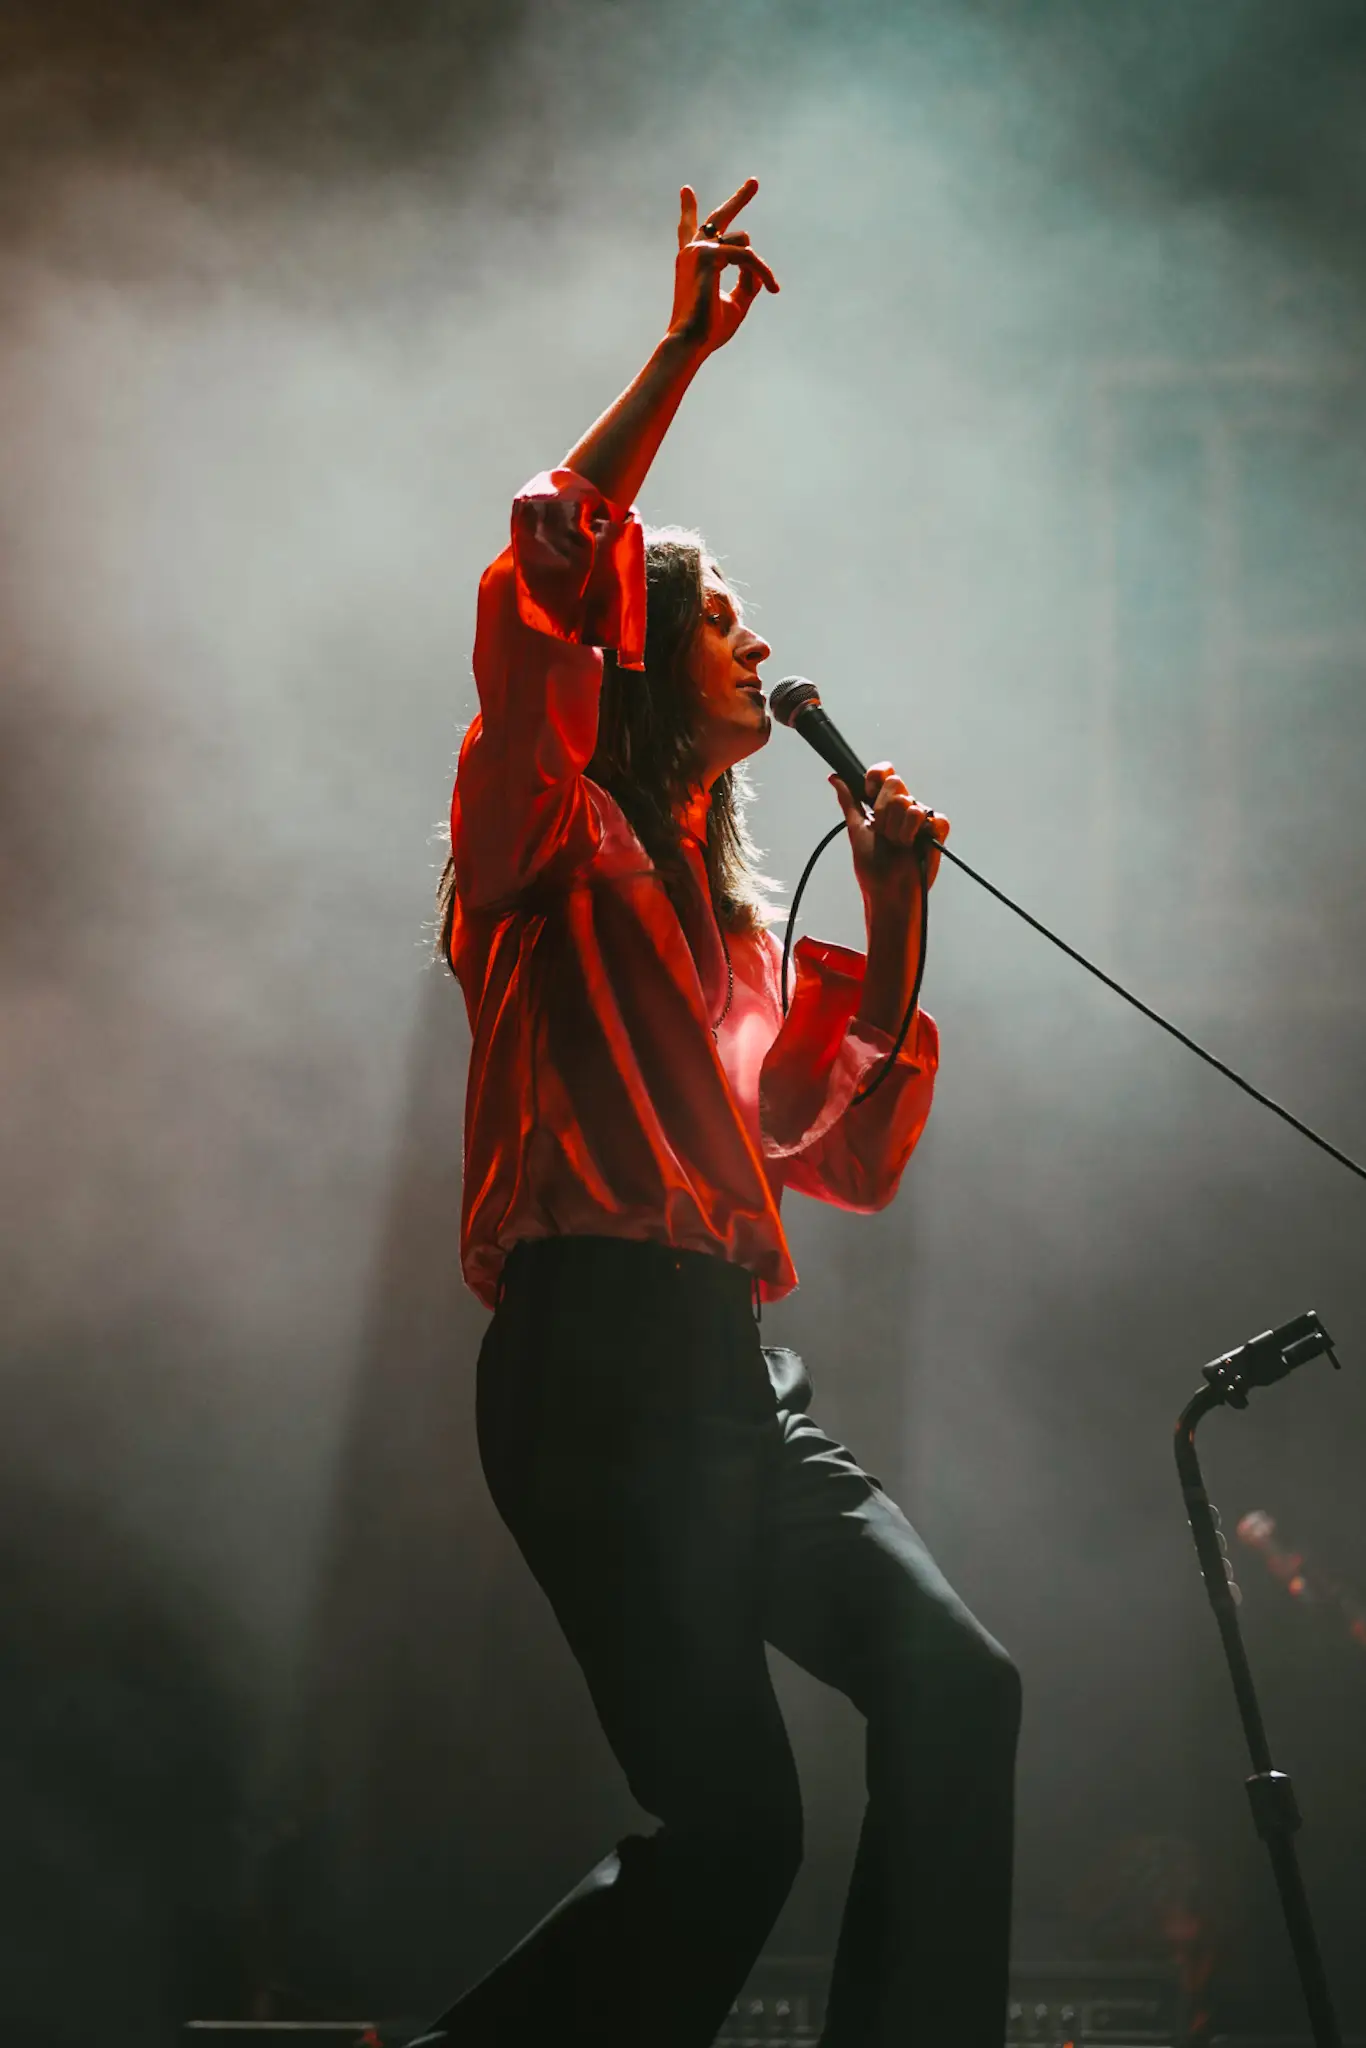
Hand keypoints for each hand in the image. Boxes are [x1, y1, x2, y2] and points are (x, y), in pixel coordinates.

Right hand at [668, 178, 779, 356]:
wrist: (692, 343)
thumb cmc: (709, 330)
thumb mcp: (735, 304)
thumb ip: (747, 284)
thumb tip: (758, 270)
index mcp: (693, 262)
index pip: (689, 230)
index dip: (688, 210)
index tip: (686, 190)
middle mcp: (692, 252)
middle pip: (718, 217)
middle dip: (740, 198)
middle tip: (754, 182)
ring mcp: (697, 250)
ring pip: (744, 241)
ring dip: (759, 266)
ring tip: (770, 287)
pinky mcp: (708, 255)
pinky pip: (747, 255)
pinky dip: (762, 270)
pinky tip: (772, 287)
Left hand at [830, 764, 948, 904]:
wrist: (886, 891)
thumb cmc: (872, 867)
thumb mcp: (856, 830)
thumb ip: (849, 801)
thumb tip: (835, 778)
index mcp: (885, 804)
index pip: (884, 774)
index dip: (876, 778)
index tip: (869, 795)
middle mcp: (904, 807)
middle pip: (895, 785)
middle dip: (883, 813)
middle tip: (883, 834)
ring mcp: (922, 819)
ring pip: (909, 804)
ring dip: (897, 830)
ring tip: (898, 845)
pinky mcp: (937, 830)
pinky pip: (934, 818)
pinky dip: (919, 833)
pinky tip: (915, 846)